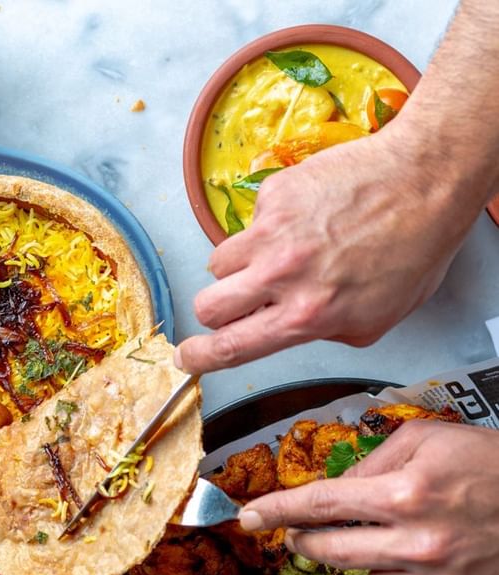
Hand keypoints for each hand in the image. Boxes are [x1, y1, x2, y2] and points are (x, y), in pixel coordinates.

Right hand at [175, 120, 481, 374]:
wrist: (424, 180)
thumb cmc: (413, 250)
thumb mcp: (375, 320)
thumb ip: (321, 332)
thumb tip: (288, 326)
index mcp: (306, 315)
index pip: (231, 347)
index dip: (200, 357)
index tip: (186, 357)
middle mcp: (281, 275)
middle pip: (207, 305)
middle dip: (215, 310)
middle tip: (235, 302)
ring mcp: (272, 231)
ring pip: (218, 261)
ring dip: (239, 267)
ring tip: (278, 256)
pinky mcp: (273, 195)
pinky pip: (250, 223)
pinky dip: (269, 228)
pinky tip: (306, 220)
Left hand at [238, 420, 498, 574]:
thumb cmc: (486, 461)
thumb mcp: (423, 439)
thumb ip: (370, 461)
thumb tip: (334, 489)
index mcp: (404, 493)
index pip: (320, 503)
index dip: (277, 510)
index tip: (248, 518)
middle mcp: (417, 542)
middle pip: (330, 550)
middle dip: (304, 540)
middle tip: (299, 531)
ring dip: (363, 556)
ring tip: (393, 533)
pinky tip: (423, 556)